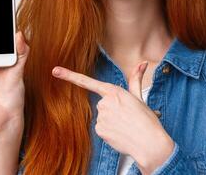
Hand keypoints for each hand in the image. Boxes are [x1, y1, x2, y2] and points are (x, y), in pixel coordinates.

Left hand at [51, 62, 174, 172]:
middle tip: (128, 118)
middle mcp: (104, 102)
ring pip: (102, 118)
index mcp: (114, 91)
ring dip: (112, 122)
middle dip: (113, 111)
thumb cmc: (146, 120)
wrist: (150, 143)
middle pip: (102, 105)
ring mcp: (101, 116)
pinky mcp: (99, 130)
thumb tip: (142, 62)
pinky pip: (101, 129)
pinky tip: (120, 134)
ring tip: (126, 127)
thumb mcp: (140, 97)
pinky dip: (110, 132)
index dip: (69, 76)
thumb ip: (136, 79)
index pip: (88, 82)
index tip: (54, 71)